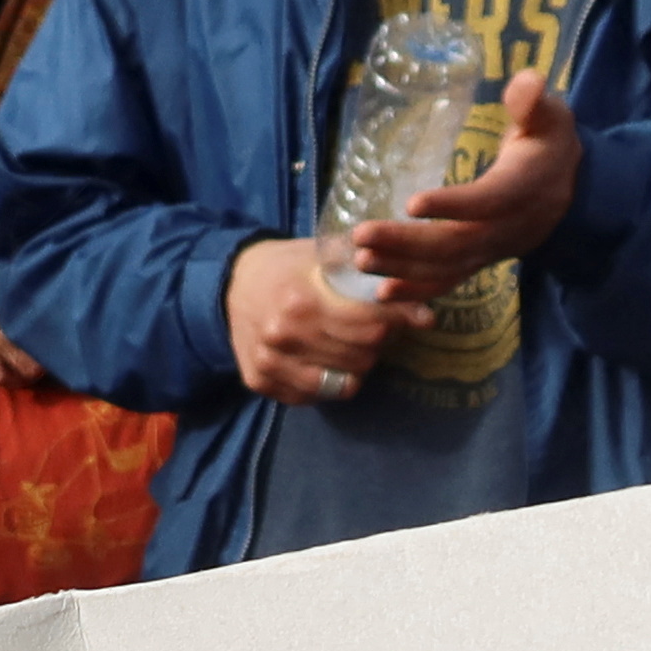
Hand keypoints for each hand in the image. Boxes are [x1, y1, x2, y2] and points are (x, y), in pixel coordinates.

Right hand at [227, 236, 424, 405]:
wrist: (230, 284)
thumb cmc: (286, 266)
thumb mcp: (323, 254)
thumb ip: (366, 269)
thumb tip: (420, 295)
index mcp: (302, 302)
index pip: (369, 326)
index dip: (400, 321)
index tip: (419, 317)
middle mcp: (283, 337)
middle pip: (361, 356)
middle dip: (379, 342)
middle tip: (378, 328)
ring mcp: (270, 363)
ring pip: (342, 383)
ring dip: (357, 365)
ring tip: (353, 345)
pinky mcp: (260, 382)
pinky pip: (313, 396)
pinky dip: (328, 381)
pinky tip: (326, 360)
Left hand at [331, 70, 578, 305]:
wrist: (570, 188)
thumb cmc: (550, 141)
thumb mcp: (551, 114)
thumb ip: (534, 101)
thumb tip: (527, 83)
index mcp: (525, 187)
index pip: (489, 201)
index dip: (454, 205)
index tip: (412, 202)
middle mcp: (509, 227)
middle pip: (456, 243)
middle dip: (407, 243)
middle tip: (362, 234)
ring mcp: (494, 250)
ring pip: (447, 267)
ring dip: (402, 268)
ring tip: (361, 259)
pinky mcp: (481, 261)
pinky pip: (449, 282)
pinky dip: (416, 291)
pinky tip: (381, 293)